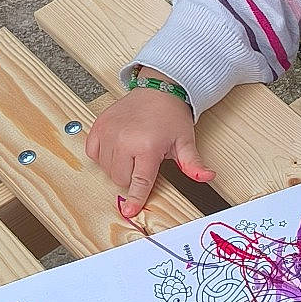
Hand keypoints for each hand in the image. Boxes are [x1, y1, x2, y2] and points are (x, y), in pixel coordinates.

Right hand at [85, 83, 212, 218]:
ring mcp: (109, 132)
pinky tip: (117, 149)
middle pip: (121, 178)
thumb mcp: (186, 141)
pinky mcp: (99, 126)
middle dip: (132, 177)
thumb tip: (207, 177)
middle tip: (144, 161)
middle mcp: (124, 140)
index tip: (128, 212)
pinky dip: (103, 156)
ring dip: (118, 167)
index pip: (140, 181)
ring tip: (133, 152)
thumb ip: (193, 163)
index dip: (135, 199)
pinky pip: (93, 153)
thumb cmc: (171, 115)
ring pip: (106, 169)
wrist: (158, 89)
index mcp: (147, 146)